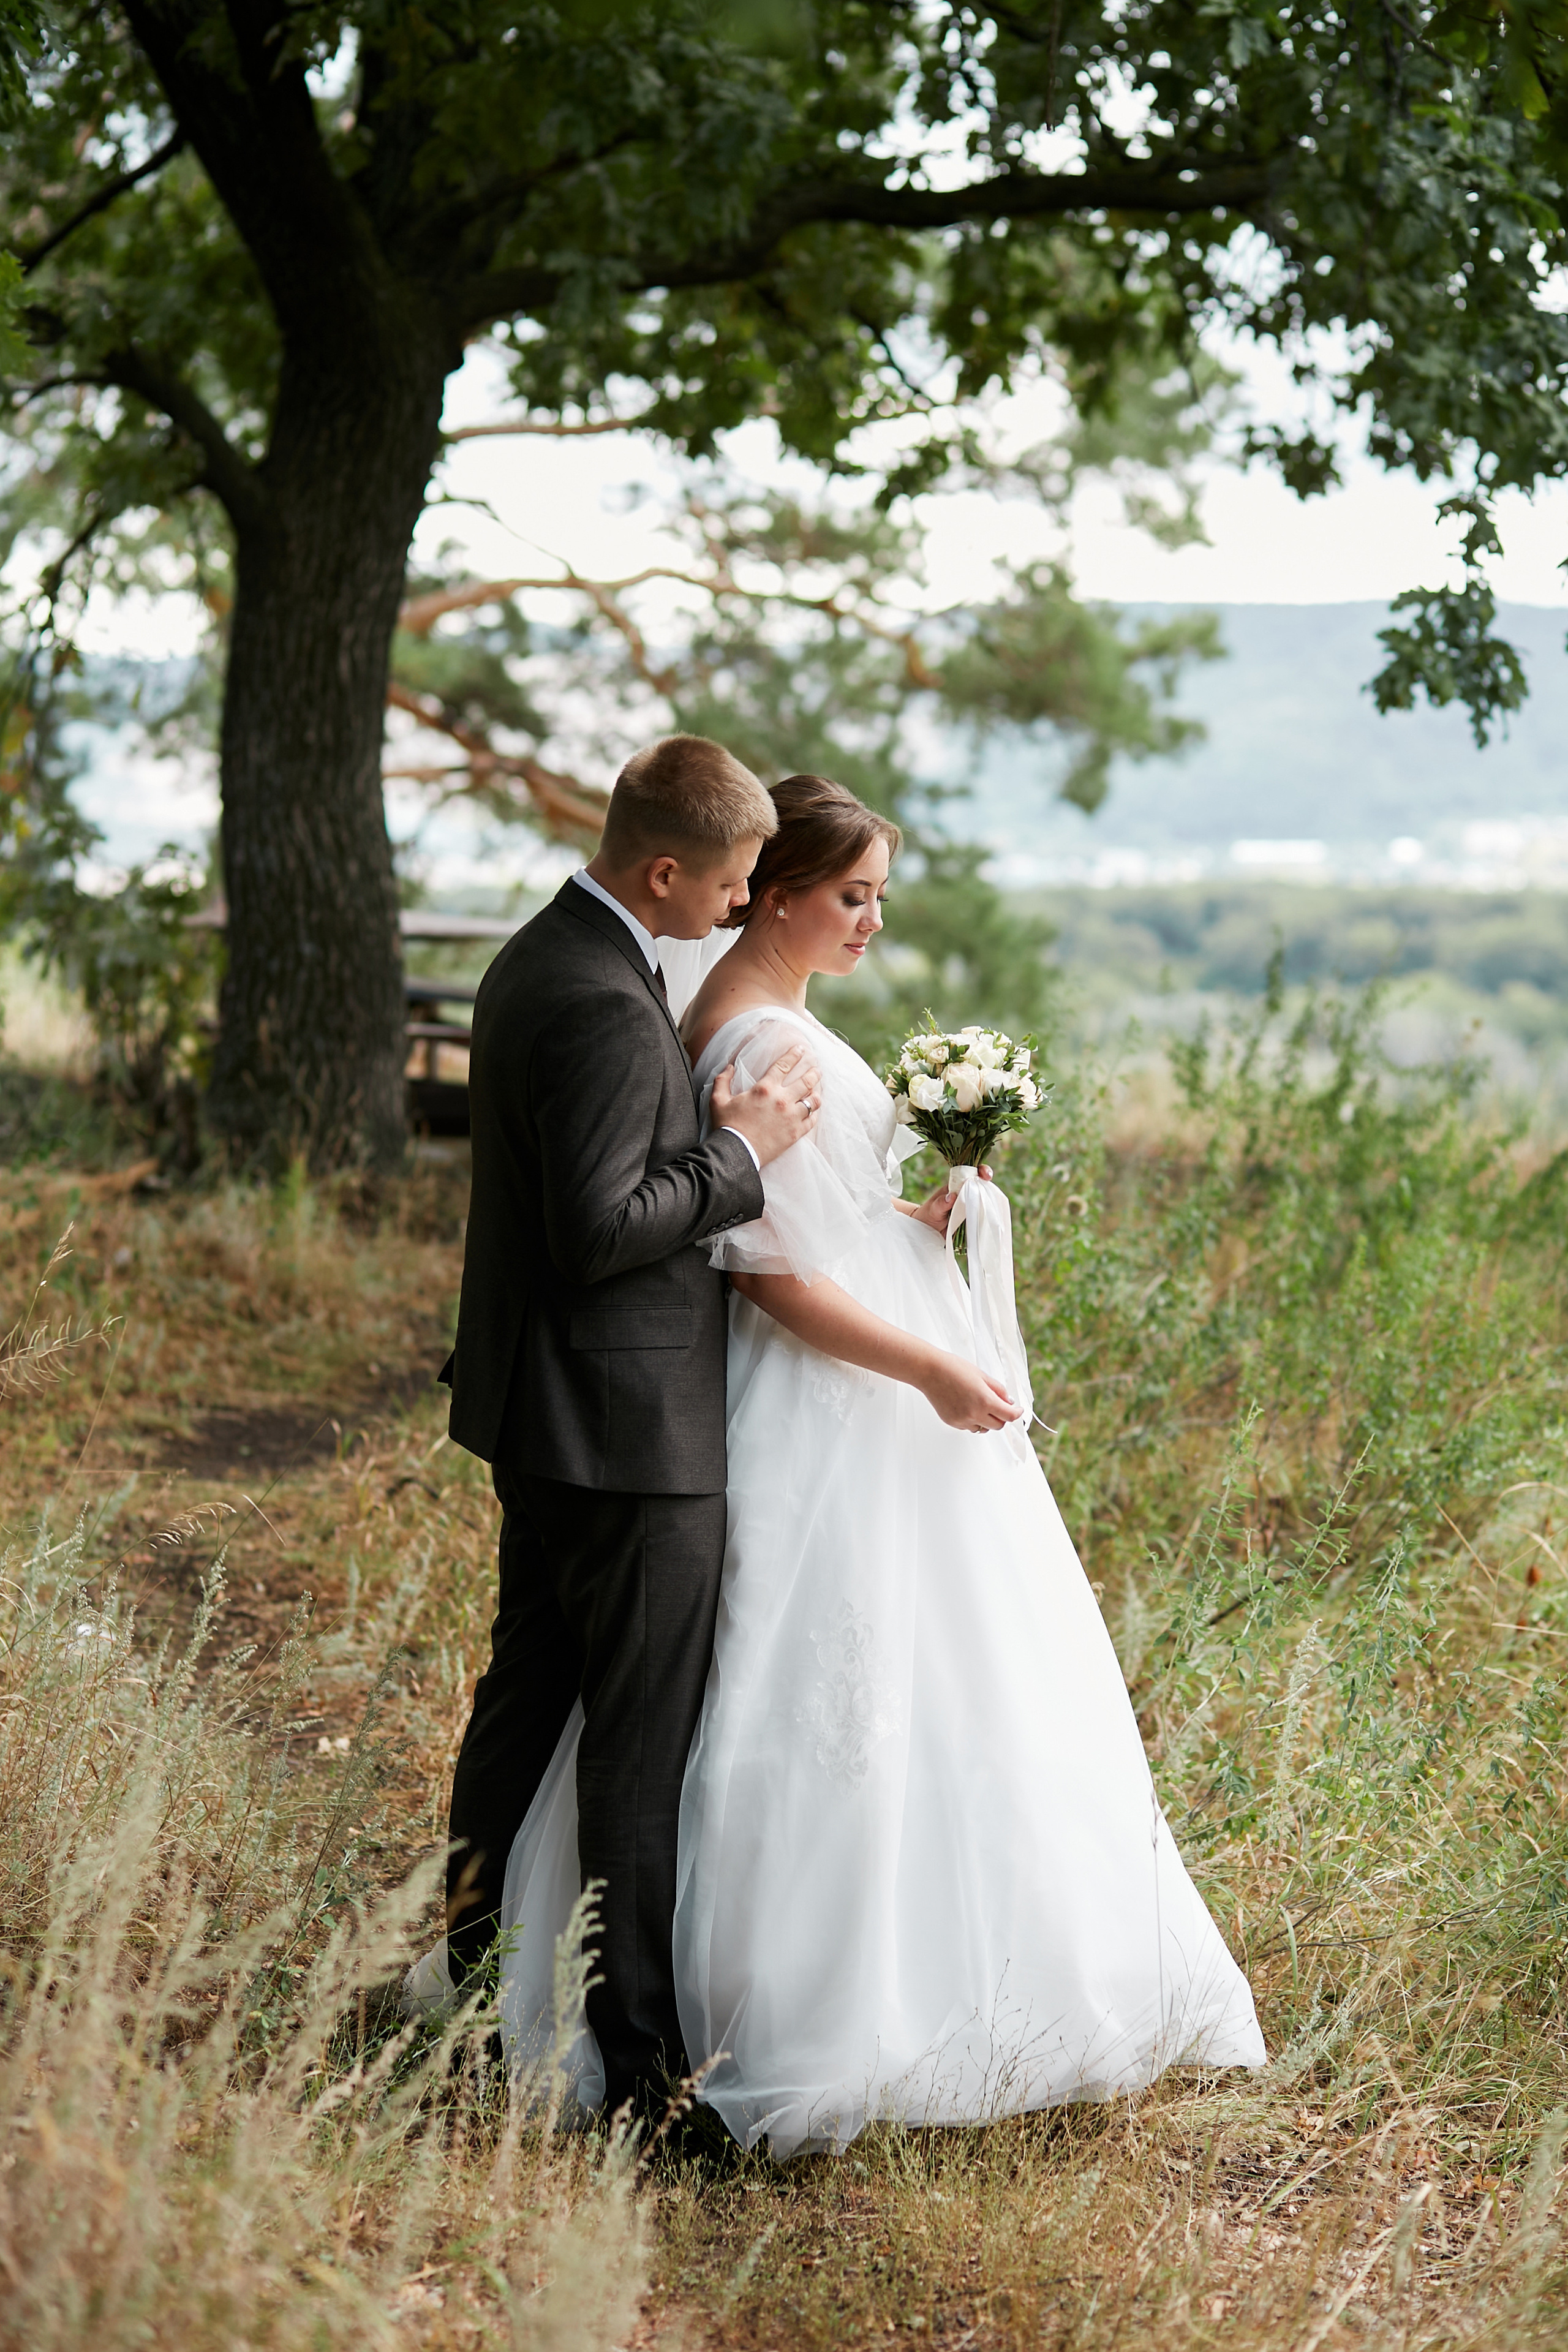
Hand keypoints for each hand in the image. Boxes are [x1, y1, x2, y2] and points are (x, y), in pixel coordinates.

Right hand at [712, 1043, 821, 1166]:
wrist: (735, 1153)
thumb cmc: (727, 1126)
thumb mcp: (718, 1100)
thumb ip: (722, 1080)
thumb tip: (729, 1066)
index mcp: (764, 1089)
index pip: (784, 1065)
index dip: (794, 1055)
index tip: (802, 1049)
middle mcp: (782, 1100)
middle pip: (806, 1081)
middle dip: (813, 1072)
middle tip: (816, 1069)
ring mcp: (791, 1117)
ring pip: (813, 1101)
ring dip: (816, 1093)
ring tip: (817, 1089)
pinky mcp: (795, 1133)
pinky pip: (811, 1120)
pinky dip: (814, 1114)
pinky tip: (813, 1111)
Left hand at [907, 1165, 992, 1236]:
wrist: (926, 1231)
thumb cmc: (929, 1214)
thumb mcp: (933, 1208)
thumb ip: (941, 1203)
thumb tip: (952, 1196)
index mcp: (957, 1186)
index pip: (971, 1173)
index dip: (981, 1171)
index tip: (985, 1174)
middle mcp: (966, 1194)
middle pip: (982, 1186)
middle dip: (989, 1186)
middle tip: (989, 1192)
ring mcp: (970, 1207)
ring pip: (984, 1202)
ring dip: (989, 1204)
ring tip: (989, 1208)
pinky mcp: (972, 1219)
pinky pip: (982, 1216)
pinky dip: (987, 1217)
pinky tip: (988, 1220)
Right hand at [919, 1349, 1020, 1432]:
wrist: (930, 1371)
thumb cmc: (953, 1368)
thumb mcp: (982, 1376)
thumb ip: (998, 1390)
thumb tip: (1009, 1401)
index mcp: (985, 1400)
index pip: (1009, 1416)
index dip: (1017, 1413)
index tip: (1018, 1410)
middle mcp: (974, 1414)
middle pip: (998, 1426)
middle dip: (1002, 1417)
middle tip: (1000, 1406)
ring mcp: (962, 1420)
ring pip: (983, 1428)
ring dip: (987, 1420)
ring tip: (979, 1405)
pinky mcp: (952, 1422)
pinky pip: (969, 1427)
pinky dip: (972, 1420)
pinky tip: (966, 1406)